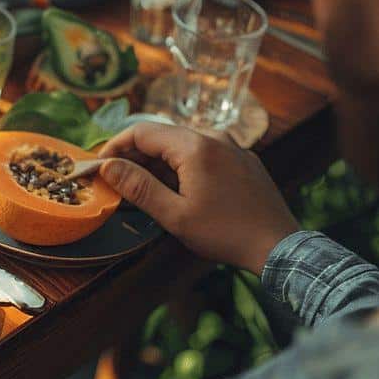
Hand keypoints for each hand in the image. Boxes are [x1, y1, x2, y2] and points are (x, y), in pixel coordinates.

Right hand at [97, 122, 298, 274]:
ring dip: (158, 162)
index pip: (142, 132)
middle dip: (135, 155)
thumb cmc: (225, 233)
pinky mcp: (243, 159)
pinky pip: (204, 152)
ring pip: (183, 144)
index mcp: (195, 146)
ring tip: (142, 188)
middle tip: (115, 180)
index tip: (99, 166)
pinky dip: (182, 165)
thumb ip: (139, 187)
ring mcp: (232, 146)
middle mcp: (214, 137)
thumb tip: (107, 166)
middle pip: (162, 135)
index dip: (115, 147)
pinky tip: (176, 189)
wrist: (279, 245)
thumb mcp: (175, 215)